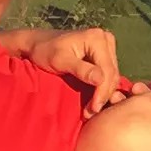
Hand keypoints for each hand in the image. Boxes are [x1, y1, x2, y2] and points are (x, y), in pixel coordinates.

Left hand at [16, 27, 134, 115]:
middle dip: (103, 95)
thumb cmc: (45, 51)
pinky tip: (94, 99)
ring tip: (91, 109)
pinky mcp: (105, 53)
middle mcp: (106, 39)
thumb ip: (80, 69)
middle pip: (112, 74)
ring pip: (112, 76)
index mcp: (97, 38)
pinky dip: (102, 88)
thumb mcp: (60, 60)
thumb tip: (100, 80)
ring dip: (103, 94)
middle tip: (90, 112)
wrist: (38, 44)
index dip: (102, 92)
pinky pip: (108, 74)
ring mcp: (107, 46)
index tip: (93, 109)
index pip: (107, 71)